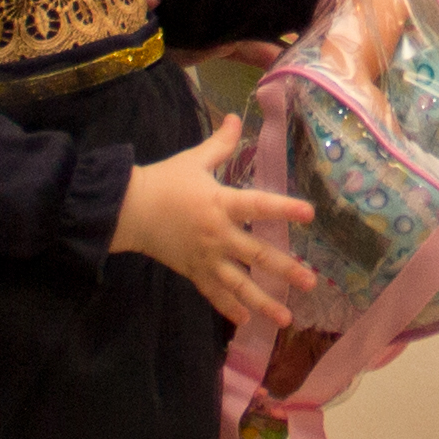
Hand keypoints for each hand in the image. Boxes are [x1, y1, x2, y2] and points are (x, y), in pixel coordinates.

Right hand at [113, 114, 314, 326]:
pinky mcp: (193, 271)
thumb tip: (235, 116)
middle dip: (285, 269)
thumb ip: (220, 142)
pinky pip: (214, 293)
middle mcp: (217, 234)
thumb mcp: (193, 159)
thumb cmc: (163, 181)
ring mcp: (205, 257)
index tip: (309, 214)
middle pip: (256, 254)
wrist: (127, 209)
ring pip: (239, 284)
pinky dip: (229, 308)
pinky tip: (247, 321)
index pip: (258, 205)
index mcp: (220, 202)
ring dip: (263, 301)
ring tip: (286, 319)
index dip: (283, 209)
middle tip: (311, 282)